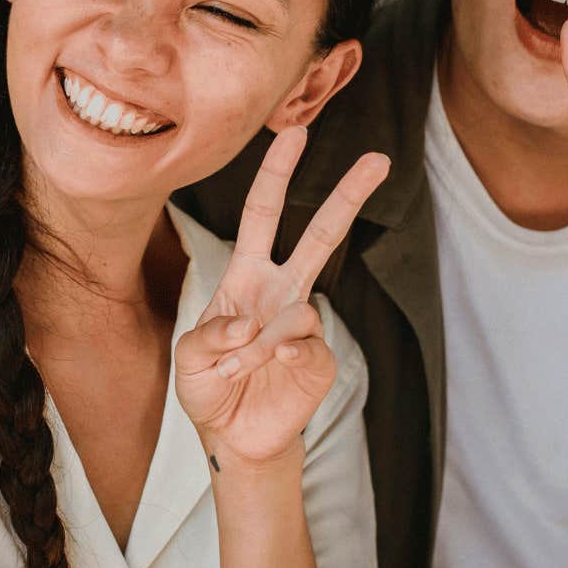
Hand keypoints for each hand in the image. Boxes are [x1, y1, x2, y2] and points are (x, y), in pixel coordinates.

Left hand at [175, 127, 388, 469]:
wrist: (233, 436)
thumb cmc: (208, 387)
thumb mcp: (187, 358)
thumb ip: (208, 335)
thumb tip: (249, 324)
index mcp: (246, 275)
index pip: (263, 213)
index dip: (277, 173)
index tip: (296, 131)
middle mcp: (281, 290)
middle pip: (322, 234)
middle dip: (349, 196)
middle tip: (380, 159)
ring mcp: (305, 323)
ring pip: (301, 306)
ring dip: (258, 340)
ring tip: (234, 368)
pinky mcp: (321, 357)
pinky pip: (303, 344)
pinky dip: (273, 358)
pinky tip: (261, 371)